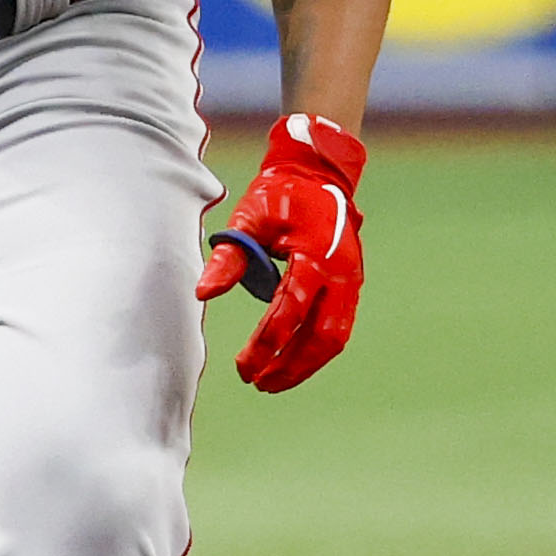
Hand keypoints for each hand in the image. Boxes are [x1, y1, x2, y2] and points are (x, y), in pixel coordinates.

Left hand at [198, 112, 364, 392]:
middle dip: (288, 365)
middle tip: (256, 382)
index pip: (290, 309)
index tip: (243, 365)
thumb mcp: (248, 218)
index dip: (267, 342)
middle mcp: (340, 272)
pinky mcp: (352, 285)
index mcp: (315, 254)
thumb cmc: (279, 195)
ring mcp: (351, 280)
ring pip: (334, 338)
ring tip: (272, 381)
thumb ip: (229, 256)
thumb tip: (203, 292)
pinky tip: (291, 362)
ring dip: (304, 365)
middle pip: (320, 336)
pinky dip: (315, 350)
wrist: (319, 174)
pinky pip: (338, 328)